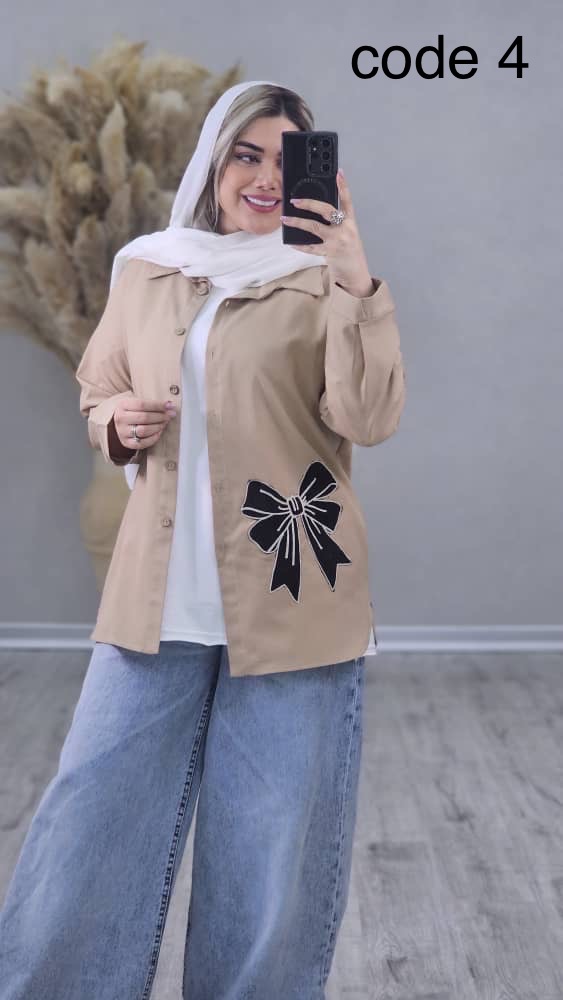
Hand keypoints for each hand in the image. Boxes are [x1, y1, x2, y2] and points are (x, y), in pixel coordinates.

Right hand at [113, 397, 176, 450]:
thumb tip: (170, 406)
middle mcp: (120, 419)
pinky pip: (143, 443)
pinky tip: (159, 431)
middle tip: (170, 415)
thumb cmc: (133, 410)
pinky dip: (154, 438)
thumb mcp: (137, 402)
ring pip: (143, 431)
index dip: (157, 405)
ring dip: (158, 426)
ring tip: (164, 423)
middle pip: (144, 418)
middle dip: (160, 416)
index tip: (169, 405)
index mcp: (122, 405)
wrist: (121, 421)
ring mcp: (122, 432)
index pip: (142, 404)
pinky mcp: (127, 443)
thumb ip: (152, 404)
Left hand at [281, 169, 372, 293]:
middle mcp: (345, 229)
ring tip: (285, 219)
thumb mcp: (347, 235)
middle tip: (295, 200)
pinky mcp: (329, 253)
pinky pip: (310, 247)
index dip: (343, 186)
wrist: (356, 275)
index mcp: (351, 222)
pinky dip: (300, 245)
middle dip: (309, 204)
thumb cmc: (350, 254)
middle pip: (326, 210)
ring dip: (297, 222)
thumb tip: (315, 214)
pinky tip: (291, 243)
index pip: (347, 201)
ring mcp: (337, 241)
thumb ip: (336, 224)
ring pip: (314, 227)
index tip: (339, 173)